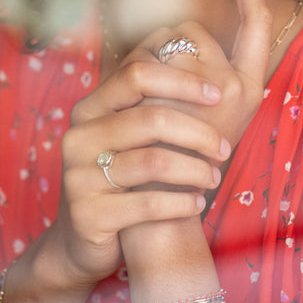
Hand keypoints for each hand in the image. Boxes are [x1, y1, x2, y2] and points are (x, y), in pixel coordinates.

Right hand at [53, 61, 230, 285]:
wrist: (82, 233)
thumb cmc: (118, 177)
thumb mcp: (123, 137)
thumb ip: (149, 103)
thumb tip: (204, 69)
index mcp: (90, 108)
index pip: (137, 74)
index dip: (182, 80)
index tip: (216, 94)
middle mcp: (79, 137)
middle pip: (151, 117)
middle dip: (199, 133)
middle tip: (223, 148)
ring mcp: (79, 176)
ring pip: (153, 162)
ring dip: (195, 171)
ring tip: (213, 179)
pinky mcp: (88, 214)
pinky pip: (147, 204)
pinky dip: (181, 203)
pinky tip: (196, 203)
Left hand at [121, 0, 272, 149]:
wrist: (159, 208)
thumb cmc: (169, 161)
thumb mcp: (188, 118)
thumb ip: (187, 81)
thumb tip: (160, 46)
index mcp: (247, 89)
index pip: (256, 25)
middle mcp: (238, 86)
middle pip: (192, 29)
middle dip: (164, 46)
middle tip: (153, 85)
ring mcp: (212, 91)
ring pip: (166, 39)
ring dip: (145, 58)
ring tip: (142, 99)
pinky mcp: (176, 99)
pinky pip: (146, 58)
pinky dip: (132, 71)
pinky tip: (132, 103)